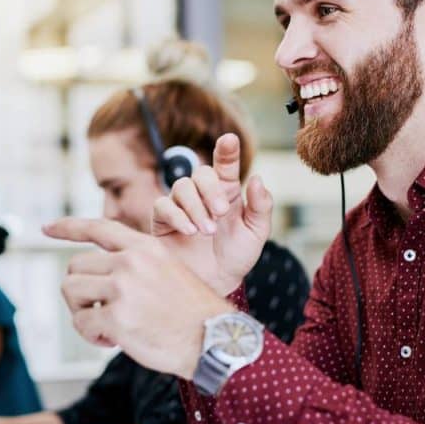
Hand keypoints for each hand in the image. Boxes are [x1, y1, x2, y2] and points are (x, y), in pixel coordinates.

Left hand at [46, 218, 234, 379]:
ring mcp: (122, 289)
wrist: (214, 339)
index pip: (97, 227)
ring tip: (105, 325)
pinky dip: (91, 336)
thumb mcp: (168, 269)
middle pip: (75, 267)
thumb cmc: (191, 311)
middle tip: (98, 310)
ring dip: (81, 311)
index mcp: (145, 247)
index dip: (67, 227)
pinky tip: (113, 340)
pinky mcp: (116, 318)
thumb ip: (135, 264)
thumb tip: (95, 275)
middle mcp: (131, 262)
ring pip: (71, 291)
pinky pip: (81, 323)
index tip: (46, 228)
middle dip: (80, 291)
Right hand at [152, 133, 272, 294]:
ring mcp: (182, 206)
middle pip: (201, 173)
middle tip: (221, 212)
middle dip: (211, 189)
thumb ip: (261, 207)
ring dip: (196, 206)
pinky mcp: (163, 221)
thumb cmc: (237, 256)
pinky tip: (190, 232)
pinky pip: (163, 206)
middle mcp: (203, 194)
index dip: (227, 150)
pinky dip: (177, 216)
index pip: (226, 164)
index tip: (229, 140)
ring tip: (207, 231)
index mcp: (228, 192)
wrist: (216, 283)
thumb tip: (257, 179)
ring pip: (181, 187)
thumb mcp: (257, 233)